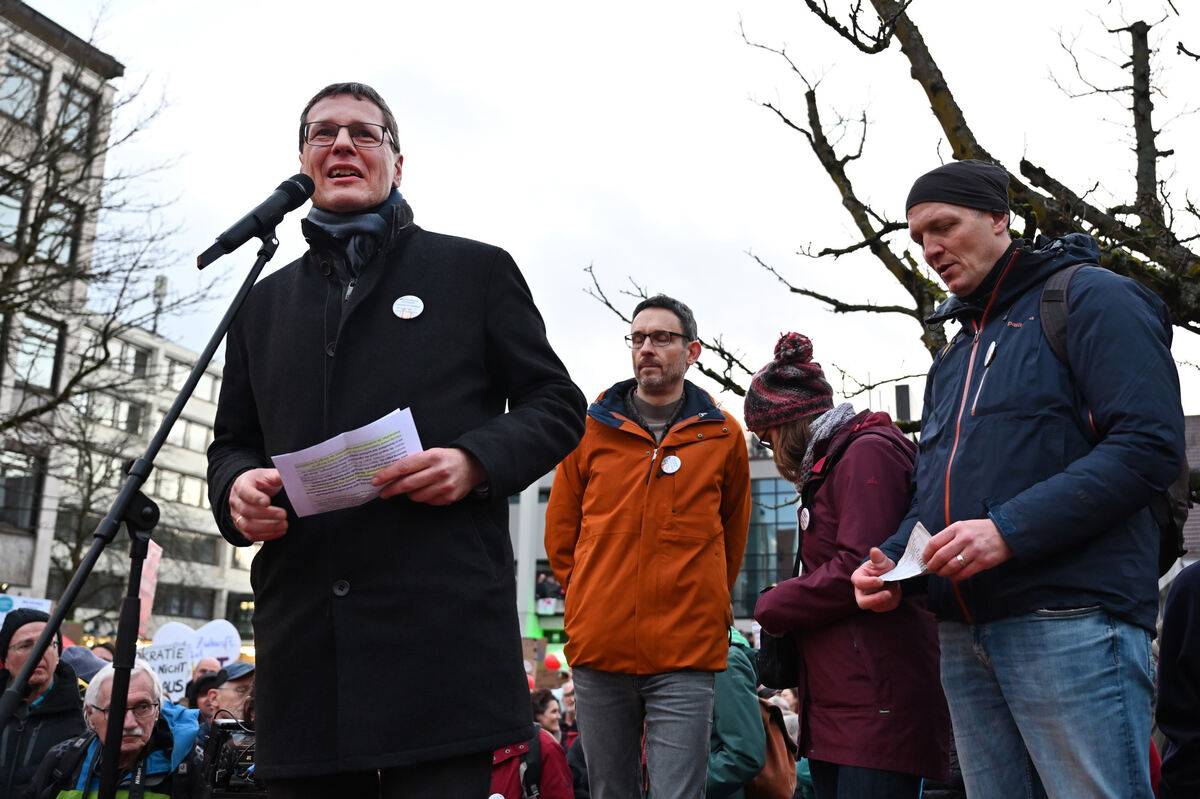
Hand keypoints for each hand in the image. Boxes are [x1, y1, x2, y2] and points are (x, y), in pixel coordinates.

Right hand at [229, 469, 287, 540]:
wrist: (251, 489)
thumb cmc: (260, 482)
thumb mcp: (267, 474)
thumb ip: (277, 475)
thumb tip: (290, 474)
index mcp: (241, 485)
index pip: (245, 492)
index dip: (255, 498)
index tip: (268, 501)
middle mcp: (236, 501)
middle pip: (246, 511)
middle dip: (267, 515)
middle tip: (283, 515)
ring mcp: (237, 516)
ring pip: (247, 526)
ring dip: (267, 527)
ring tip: (284, 525)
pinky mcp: (241, 527)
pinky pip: (250, 535)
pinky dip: (266, 536)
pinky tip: (280, 531)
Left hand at [371, 448, 486, 504]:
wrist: (473, 465)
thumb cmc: (447, 459)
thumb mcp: (432, 453)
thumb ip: (415, 462)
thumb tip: (392, 474)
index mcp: (432, 457)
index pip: (404, 467)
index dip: (388, 475)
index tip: (376, 480)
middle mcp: (439, 471)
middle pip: (408, 484)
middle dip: (391, 489)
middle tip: (383, 492)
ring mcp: (445, 486)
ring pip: (416, 496)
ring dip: (410, 494)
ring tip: (412, 489)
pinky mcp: (450, 497)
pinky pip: (428, 502)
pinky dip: (424, 498)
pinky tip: (428, 491)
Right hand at [852, 547, 901, 612]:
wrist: (890, 574)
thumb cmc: (882, 566)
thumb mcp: (882, 561)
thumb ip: (878, 558)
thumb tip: (874, 550)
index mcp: (858, 578)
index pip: (859, 583)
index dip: (869, 583)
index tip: (881, 581)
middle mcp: (861, 592)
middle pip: (862, 602)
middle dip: (875, 600)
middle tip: (888, 594)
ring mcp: (869, 600)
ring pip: (876, 607)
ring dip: (887, 599)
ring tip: (894, 588)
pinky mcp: (879, 606)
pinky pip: (886, 607)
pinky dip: (892, 600)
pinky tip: (895, 591)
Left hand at [924, 518, 1013, 579]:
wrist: (1006, 533)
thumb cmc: (981, 531)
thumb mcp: (964, 526)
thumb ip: (949, 537)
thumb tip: (933, 552)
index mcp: (957, 528)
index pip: (935, 542)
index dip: (926, 554)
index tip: (924, 559)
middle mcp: (965, 538)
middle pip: (941, 556)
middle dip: (933, 566)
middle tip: (931, 569)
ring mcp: (974, 550)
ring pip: (951, 566)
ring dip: (943, 572)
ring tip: (942, 573)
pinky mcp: (983, 562)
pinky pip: (964, 573)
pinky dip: (955, 577)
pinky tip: (953, 576)